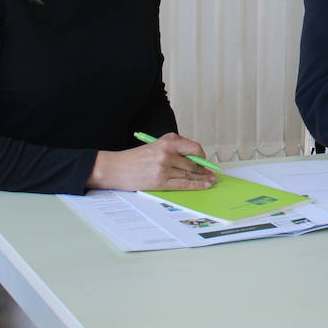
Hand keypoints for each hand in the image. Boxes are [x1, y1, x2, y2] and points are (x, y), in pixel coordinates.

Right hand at [87, 133, 216, 190]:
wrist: (115, 168)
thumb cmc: (134, 158)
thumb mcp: (154, 144)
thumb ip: (172, 146)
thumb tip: (192, 155)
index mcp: (167, 142)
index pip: (193, 147)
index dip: (202, 155)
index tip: (204, 160)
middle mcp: (167, 154)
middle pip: (193, 163)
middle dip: (204, 170)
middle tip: (212, 173)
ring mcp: (164, 168)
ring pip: (190, 174)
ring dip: (203, 178)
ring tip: (211, 180)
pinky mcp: (160, 181)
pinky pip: (183, 184)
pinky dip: (196, 185)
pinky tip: (204, 185)